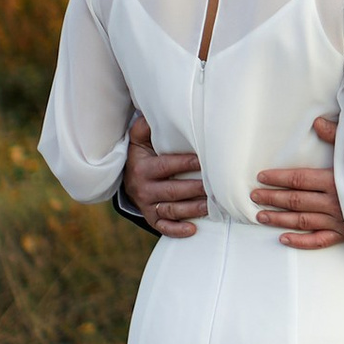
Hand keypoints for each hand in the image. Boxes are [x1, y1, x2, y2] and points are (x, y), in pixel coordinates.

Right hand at [125, 110, 208, 239]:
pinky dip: (177, 230)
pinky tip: (193, 229)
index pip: (166, 165)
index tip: (205, 161)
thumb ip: (145, 127)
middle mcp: (143, 188)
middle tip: (216, 188)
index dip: (186, 163)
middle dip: (195, 189)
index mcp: (142, 167)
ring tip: (211, 206)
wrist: (127, 179)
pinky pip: (163, 227)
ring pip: (171, 209)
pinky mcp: (151, 218)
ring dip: (192, 209)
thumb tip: (154, 113)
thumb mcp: (138, 140)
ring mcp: (147, 205)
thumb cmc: (142, 156)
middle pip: (172, 190)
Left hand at [255, 114, 343, 250]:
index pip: (299, 179)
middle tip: (254, 196)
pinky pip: (318, 240)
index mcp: (335, 181)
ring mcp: (338, 221)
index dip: (278, 178)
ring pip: (302, 221)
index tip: (262, 177)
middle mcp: (334, 202)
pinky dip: (300, 241)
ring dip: (279, 219)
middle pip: (295, 200)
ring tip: (260, 216)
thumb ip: (337, 136)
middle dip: (272, 198)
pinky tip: (284, 239)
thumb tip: (317, 122)